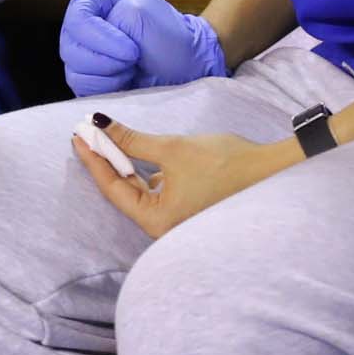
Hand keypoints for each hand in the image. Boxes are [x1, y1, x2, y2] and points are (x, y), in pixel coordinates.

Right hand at [59, 0, 225, 96]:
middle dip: (107, 60)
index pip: (77, 17)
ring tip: (131, 68)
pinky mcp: (85, 75)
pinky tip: (125, 80)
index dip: (101, 39)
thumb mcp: (143, 12)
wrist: (185, 66)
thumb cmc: (168, 34)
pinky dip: (106, 89)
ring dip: (108, 74)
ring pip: (74, 69)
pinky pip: (81, 87)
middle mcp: (82, 19)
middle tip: (134, 59)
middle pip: (71, 45)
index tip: (131, 50)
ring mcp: (81, 48)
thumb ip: (113, 20)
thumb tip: (97, 51)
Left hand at [76, 117, 294, 240]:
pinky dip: (144, 171)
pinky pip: (157, 191)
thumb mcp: (172, 149)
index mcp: (158, 221)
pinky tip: (134, 152)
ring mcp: (177, 221)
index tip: (79, 135)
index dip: (94, 159)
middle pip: (125, 191)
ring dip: (124, 164)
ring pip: (140, 191)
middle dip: (107, 160)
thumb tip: (100, 125)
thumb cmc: (225, 165)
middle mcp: (165, 228)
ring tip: (106, 138)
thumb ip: (132, 141)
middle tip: (87, 132)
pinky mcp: (188, 210)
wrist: (274, 173)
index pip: (114, 189)